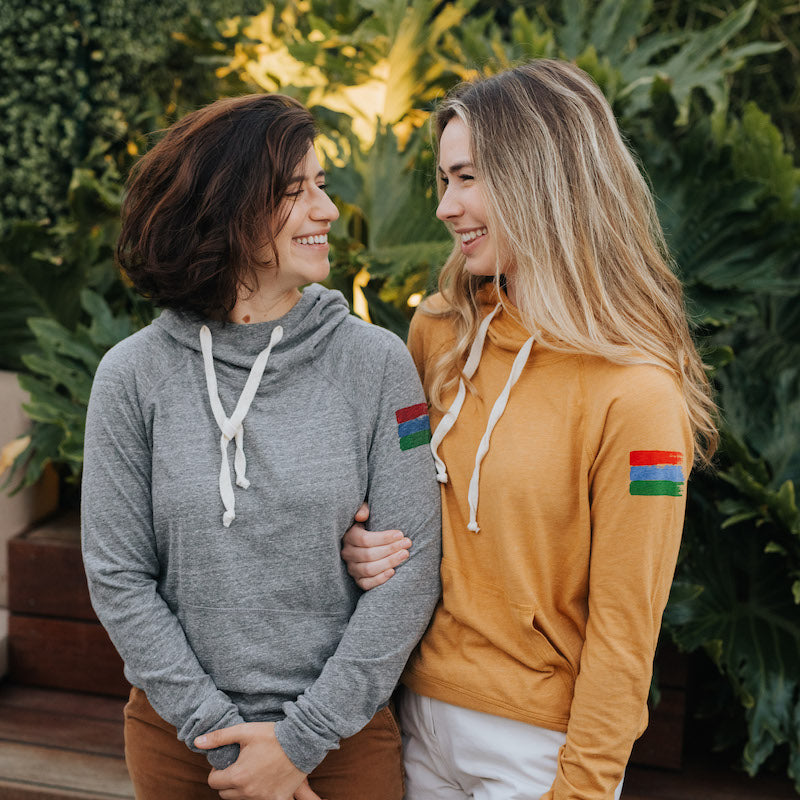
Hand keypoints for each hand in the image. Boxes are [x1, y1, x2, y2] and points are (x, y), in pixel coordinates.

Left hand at [195, 722, 323, 799]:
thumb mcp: (244, 731)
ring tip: (251, 770)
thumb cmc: (272, 735)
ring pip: (240, 799)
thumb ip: (219, 737)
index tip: (226, 762)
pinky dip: (261, 795)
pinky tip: (265, 782)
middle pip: (225, 793)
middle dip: (227, 781)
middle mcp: (248, 792)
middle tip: (238, 765)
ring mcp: (263, 798)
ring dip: (241, 788)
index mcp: (237, 776)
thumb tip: (197, 742)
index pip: (213, 782)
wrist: (302, 741)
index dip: (216, 770)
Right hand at [341, 502, 411, 589]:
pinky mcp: (358, 580)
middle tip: (407, 543)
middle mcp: (347, 553)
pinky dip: (380, 579)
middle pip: (369, 555)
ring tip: (405, 554)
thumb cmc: (370, 523)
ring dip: (389, 562)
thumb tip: (362, 516)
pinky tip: (393, 572)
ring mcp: (352, 568)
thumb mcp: (365, 511)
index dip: (384, 538)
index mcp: (348, 536)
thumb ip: (363, 508)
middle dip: (391, 549)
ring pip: (369, 569)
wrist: (369, 541)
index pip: (365, 539)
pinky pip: (366, 584)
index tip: (401, 534)